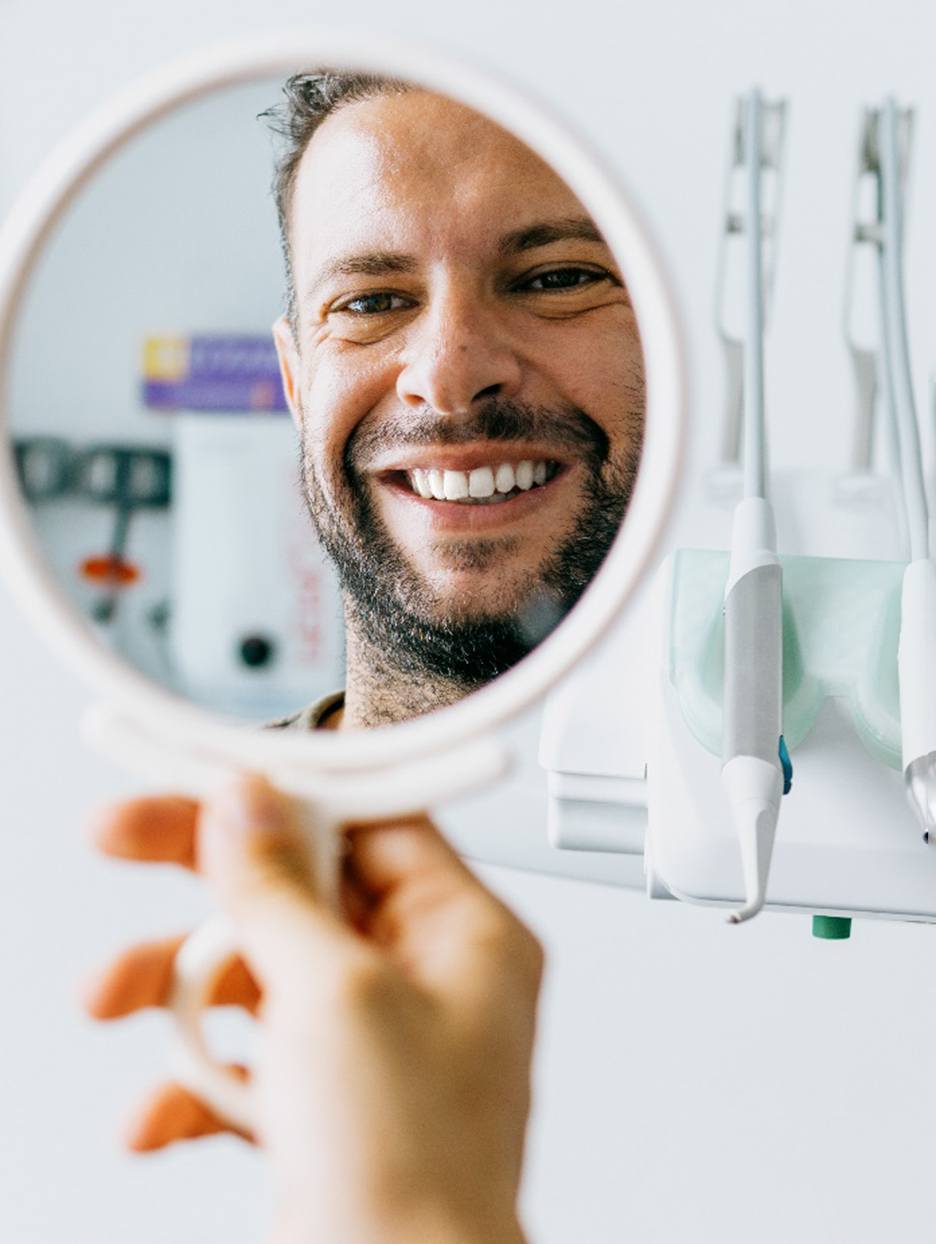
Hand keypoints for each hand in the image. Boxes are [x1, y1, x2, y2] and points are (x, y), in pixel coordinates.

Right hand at [85, 776, 542, 1243]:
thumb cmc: (415, 1175)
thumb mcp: (337, 996)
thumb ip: (282, 891)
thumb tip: (250, 805)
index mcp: (464, 934)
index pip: (372, 821)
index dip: (288, 793)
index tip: (213, 775)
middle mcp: (422, 980)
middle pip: (300, 886)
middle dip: (205, 879)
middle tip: (122, 836)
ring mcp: (369, 1043)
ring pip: (258, 970)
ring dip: (177, 986)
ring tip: (113, 996)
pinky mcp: (322, 1104)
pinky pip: (244, 1060)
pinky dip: (192, 1081)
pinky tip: (157, 1116)